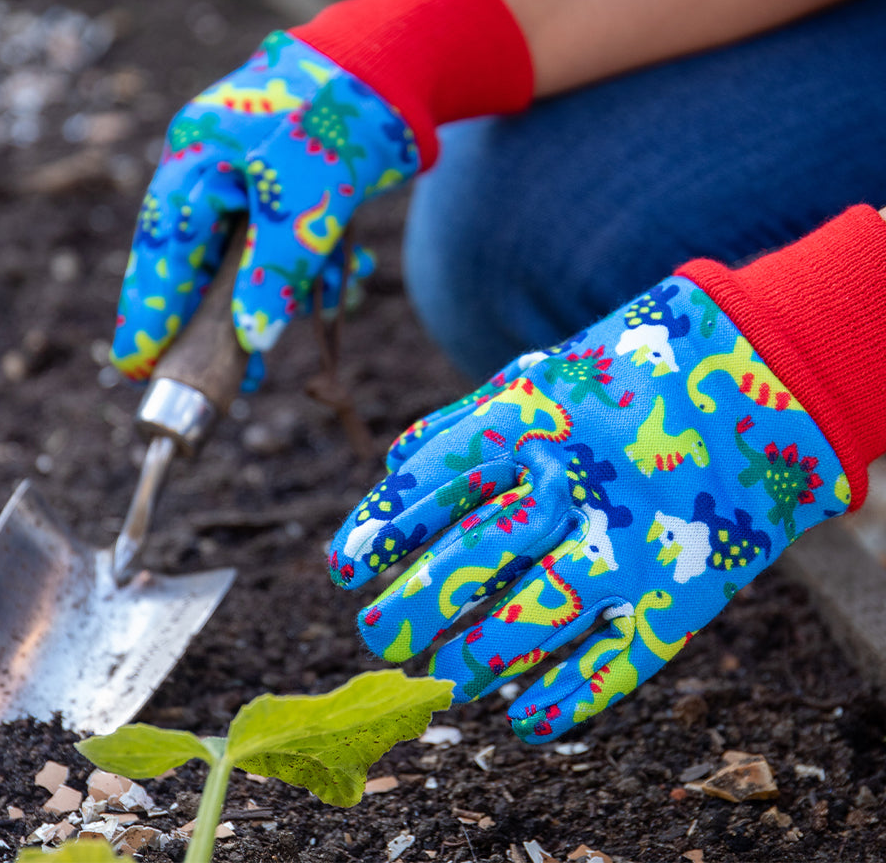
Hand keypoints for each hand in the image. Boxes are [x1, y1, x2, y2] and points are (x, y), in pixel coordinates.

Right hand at [110, 31, 417, 379]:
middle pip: (196, 265)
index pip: (159, 253)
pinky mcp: (284, 189)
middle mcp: (211, 174)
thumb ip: (274, 273)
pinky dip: (310, 270)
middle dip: (216, 323)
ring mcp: (247, 181)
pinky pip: (282, 245)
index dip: (147, 313)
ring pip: (245, 261)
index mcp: (195, 165)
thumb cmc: (337, 119)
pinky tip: (344, 278)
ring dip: (277, 296)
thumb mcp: (306, 204)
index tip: (135, 367)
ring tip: (297, 335)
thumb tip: (250, 339)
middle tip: (228, 379)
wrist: (393, 60)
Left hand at [328, 278, 847, 742]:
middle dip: (417, 604)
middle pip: (477, 557)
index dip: (384, 529)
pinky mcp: (685, 585)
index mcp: (534, 422)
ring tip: (448, 679)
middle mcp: (576, 482)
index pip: (437, 482)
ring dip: (482, 657)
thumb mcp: (540, 377)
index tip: (342, 568)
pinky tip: (527, 720)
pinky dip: (570, 697)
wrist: (754, 376)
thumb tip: (395, 468)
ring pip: (540, 617)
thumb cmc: (623, 379)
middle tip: (379, 637)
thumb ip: (468, 421)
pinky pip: (621, 657)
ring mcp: (631, 537)